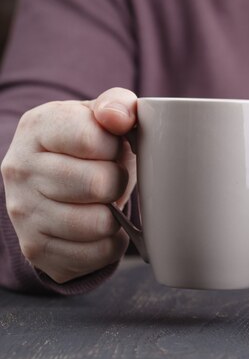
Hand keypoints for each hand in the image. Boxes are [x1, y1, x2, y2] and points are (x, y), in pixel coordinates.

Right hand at [1, 88, 137, 282]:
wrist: (59, 185)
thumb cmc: (92, 147)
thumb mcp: (103, 117)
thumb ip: (118, 104)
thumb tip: (119, 117)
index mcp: (37, 127)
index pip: (92, 139)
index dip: (116, 146)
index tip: (112, 147)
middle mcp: (20, 169)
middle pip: (98, 184)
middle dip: (118, 181)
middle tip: (111, 178)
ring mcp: (23, 212)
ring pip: (98, 223)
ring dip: (115, 214)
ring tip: (105, 201)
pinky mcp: (37, 249)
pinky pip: (98, 254)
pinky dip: (111, 243)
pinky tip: (101, 227)